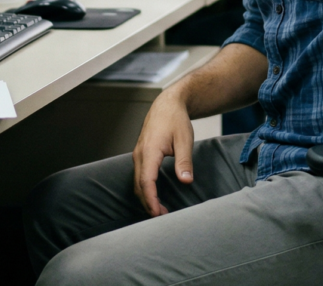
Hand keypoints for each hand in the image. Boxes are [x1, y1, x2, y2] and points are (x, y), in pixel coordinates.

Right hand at [132, 90, 194, 216]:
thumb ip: (184, 161)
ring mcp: (138, 154)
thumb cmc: (175, 120)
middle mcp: (140, 154)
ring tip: (160, 210)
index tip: (158, 213)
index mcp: (149, 151)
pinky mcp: (141, 155)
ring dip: (146, 197)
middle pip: (139, 185)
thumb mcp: (185, 140)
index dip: (151, 200)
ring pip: (137, 182)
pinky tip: (154, 195)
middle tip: (162, 218)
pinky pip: (139, 176)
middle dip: (148, 203)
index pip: (146, 181)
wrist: (167, 104)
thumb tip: (186, 181)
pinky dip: (144, 188)